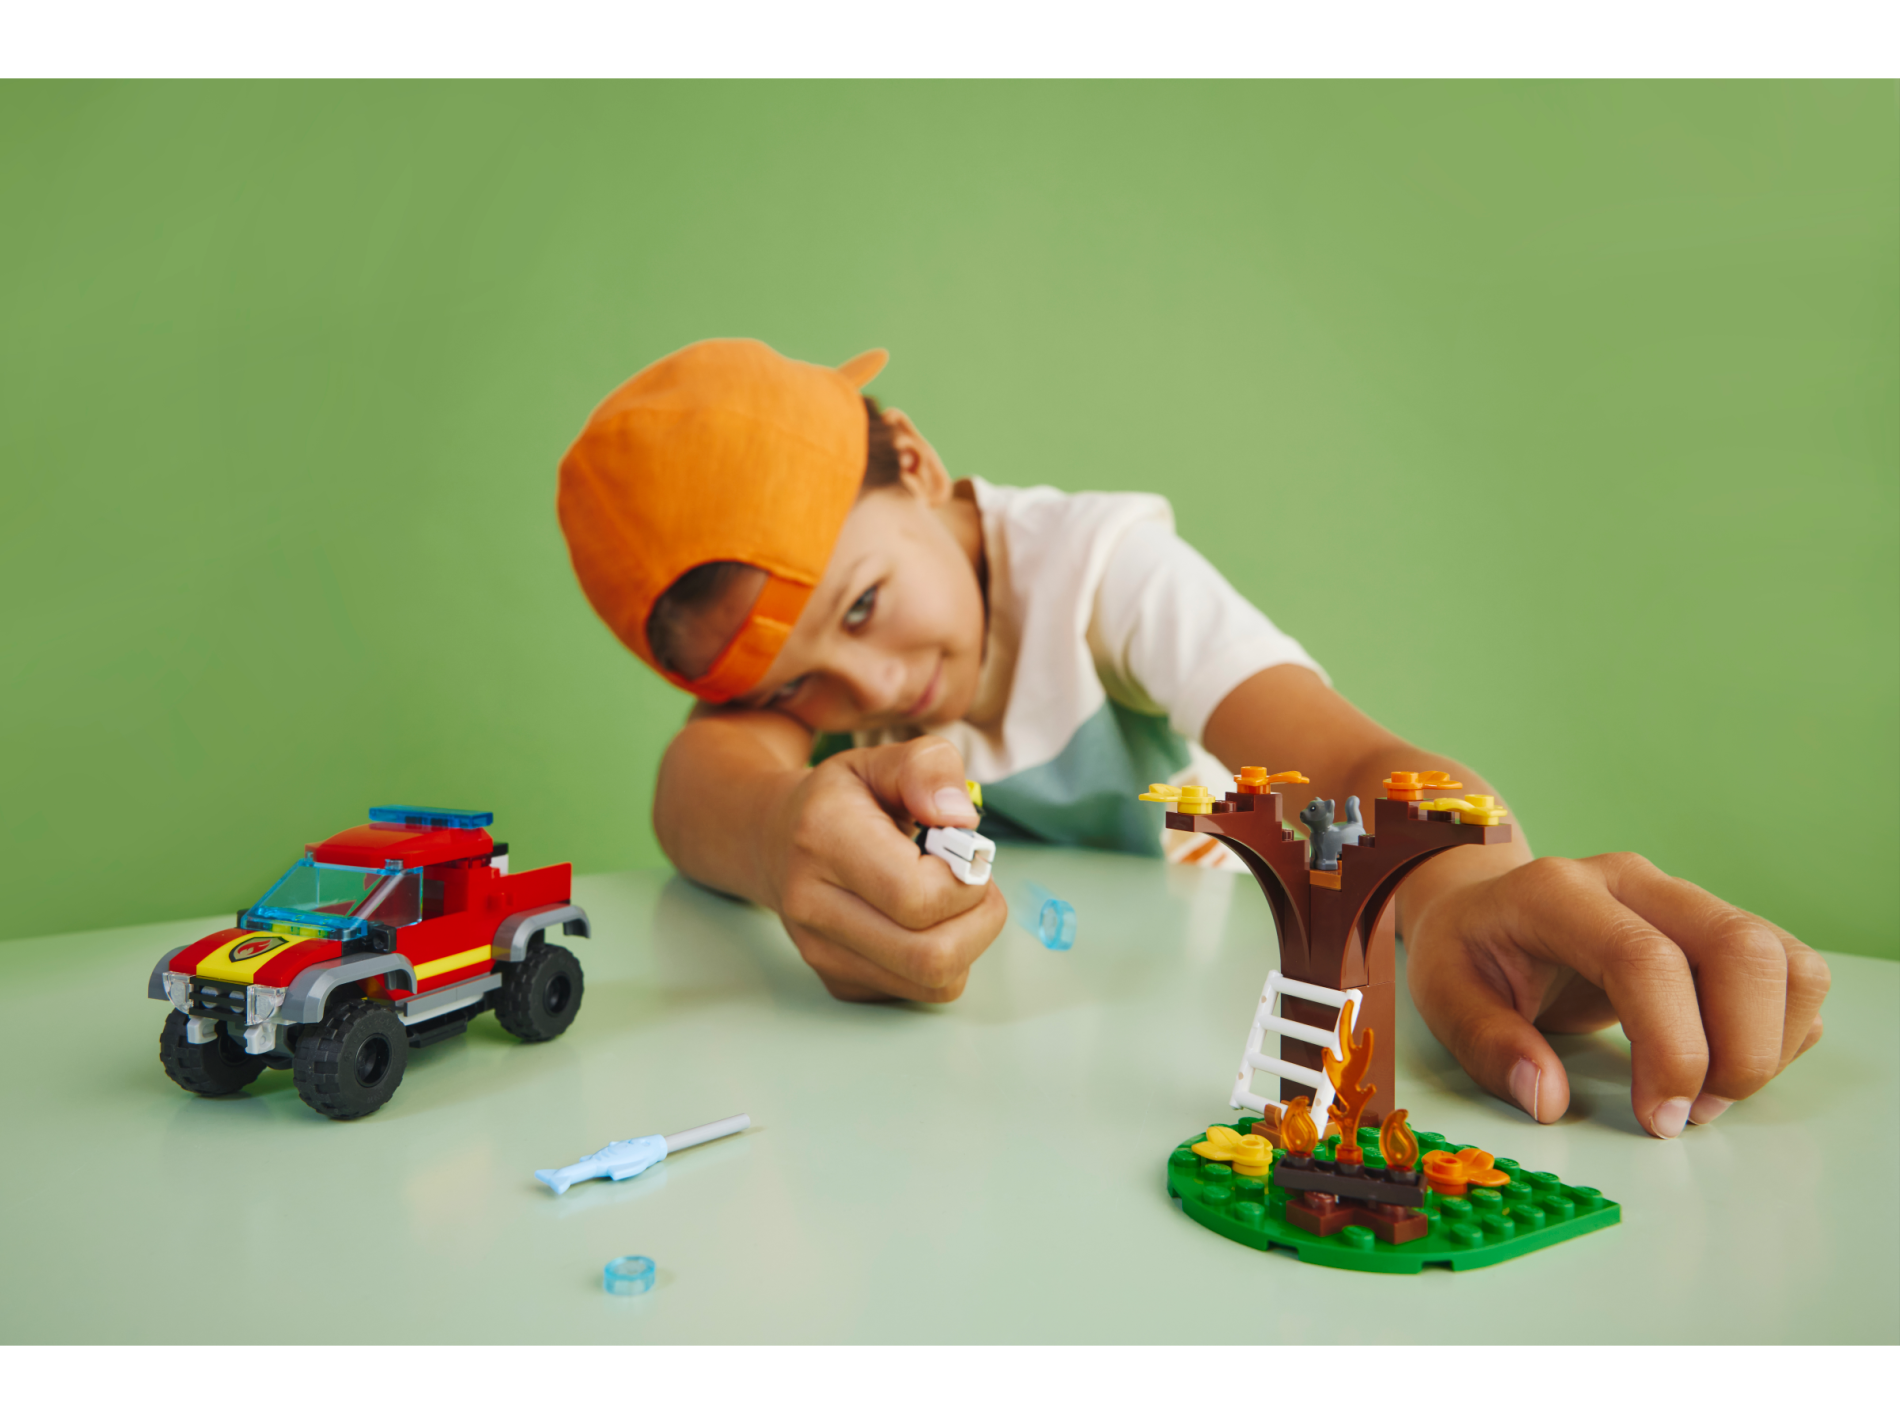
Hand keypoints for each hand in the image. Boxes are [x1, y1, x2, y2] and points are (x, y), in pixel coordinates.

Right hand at [762, 736, 1005, 1001]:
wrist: (774, 840)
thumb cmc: (841, 800)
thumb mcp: (882, 760)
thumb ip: (929, 768)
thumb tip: (960, 816)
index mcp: (824, 836)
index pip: (918, 895)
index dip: (966, 879)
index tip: (965, 853)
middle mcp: (813, 904)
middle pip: (931, 956)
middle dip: (979, 920)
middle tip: (973, 884)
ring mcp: (821, 951)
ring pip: (934, 983)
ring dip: (967, 943)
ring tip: (950, 900)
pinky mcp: (836, 981)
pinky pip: (919, 992)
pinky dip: (941, 963)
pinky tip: (923, 923)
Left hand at [1405, 852, 1829, 1137]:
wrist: (1483, 907)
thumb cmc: (1467, 952)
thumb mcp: (1443, 996)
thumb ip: (1487, 1045)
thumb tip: (1547, 1099)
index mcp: (1557, 893)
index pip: (1646, 959)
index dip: (1671, 1047)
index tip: (1660, 1118)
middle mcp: (1632, 882)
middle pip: (1739, 946)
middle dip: (1741, 1049)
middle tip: (1690, 1114)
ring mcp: (1681, 897)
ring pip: (1780, 956)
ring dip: (1770, 1043)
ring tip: (1709, 1094)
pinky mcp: (1714, 924)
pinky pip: (1789, 971)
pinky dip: (1782, 1030)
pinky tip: (1722, 1062)